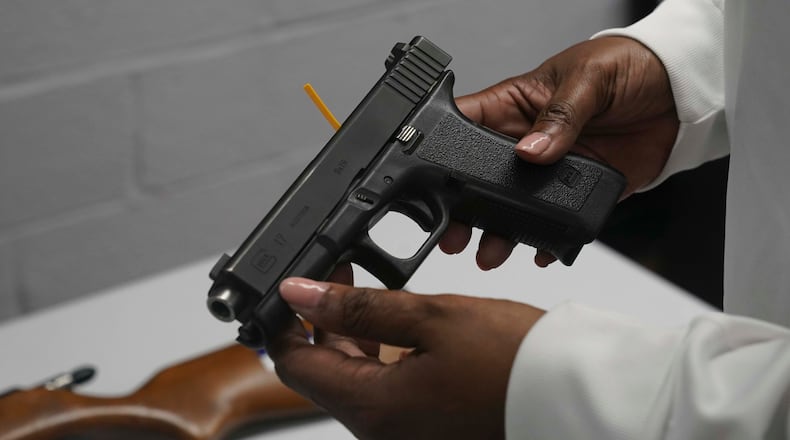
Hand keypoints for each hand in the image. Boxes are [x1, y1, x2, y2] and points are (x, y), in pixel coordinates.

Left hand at [268, 277, 544, 439]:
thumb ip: (359, 307)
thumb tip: (301, 294)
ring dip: (353, 337)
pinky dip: (381, 358)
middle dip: (323, 322)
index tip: (291, 291)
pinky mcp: (424, 431)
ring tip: (368, 291)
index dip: (283, 324)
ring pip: (355, 382)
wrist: (575, 397)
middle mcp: (382, 434)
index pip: (295, 366)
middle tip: (338, 275)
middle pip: (325, 374)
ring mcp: (404, 437)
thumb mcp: (431, 318)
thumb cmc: (517, 363)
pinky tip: (397, 327)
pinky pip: (385, 394)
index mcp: (374, 409)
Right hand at [441, 36, 678, 268]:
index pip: (465, 125)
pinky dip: (546, 239)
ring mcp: (550, 170)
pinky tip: (539, 250)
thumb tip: (530, 149)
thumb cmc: (627, 66)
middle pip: (479, 178)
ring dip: (498, 232)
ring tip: (491, 251)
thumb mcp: (589, 79)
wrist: (680, 92)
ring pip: (511, 207)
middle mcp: (525, 141)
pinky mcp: (579, 190)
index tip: (433, 178)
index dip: (443, 151)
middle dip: (463, 207)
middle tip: (455, 232)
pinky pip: (555, 221)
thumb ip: (560, 115)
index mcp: (514, 106)